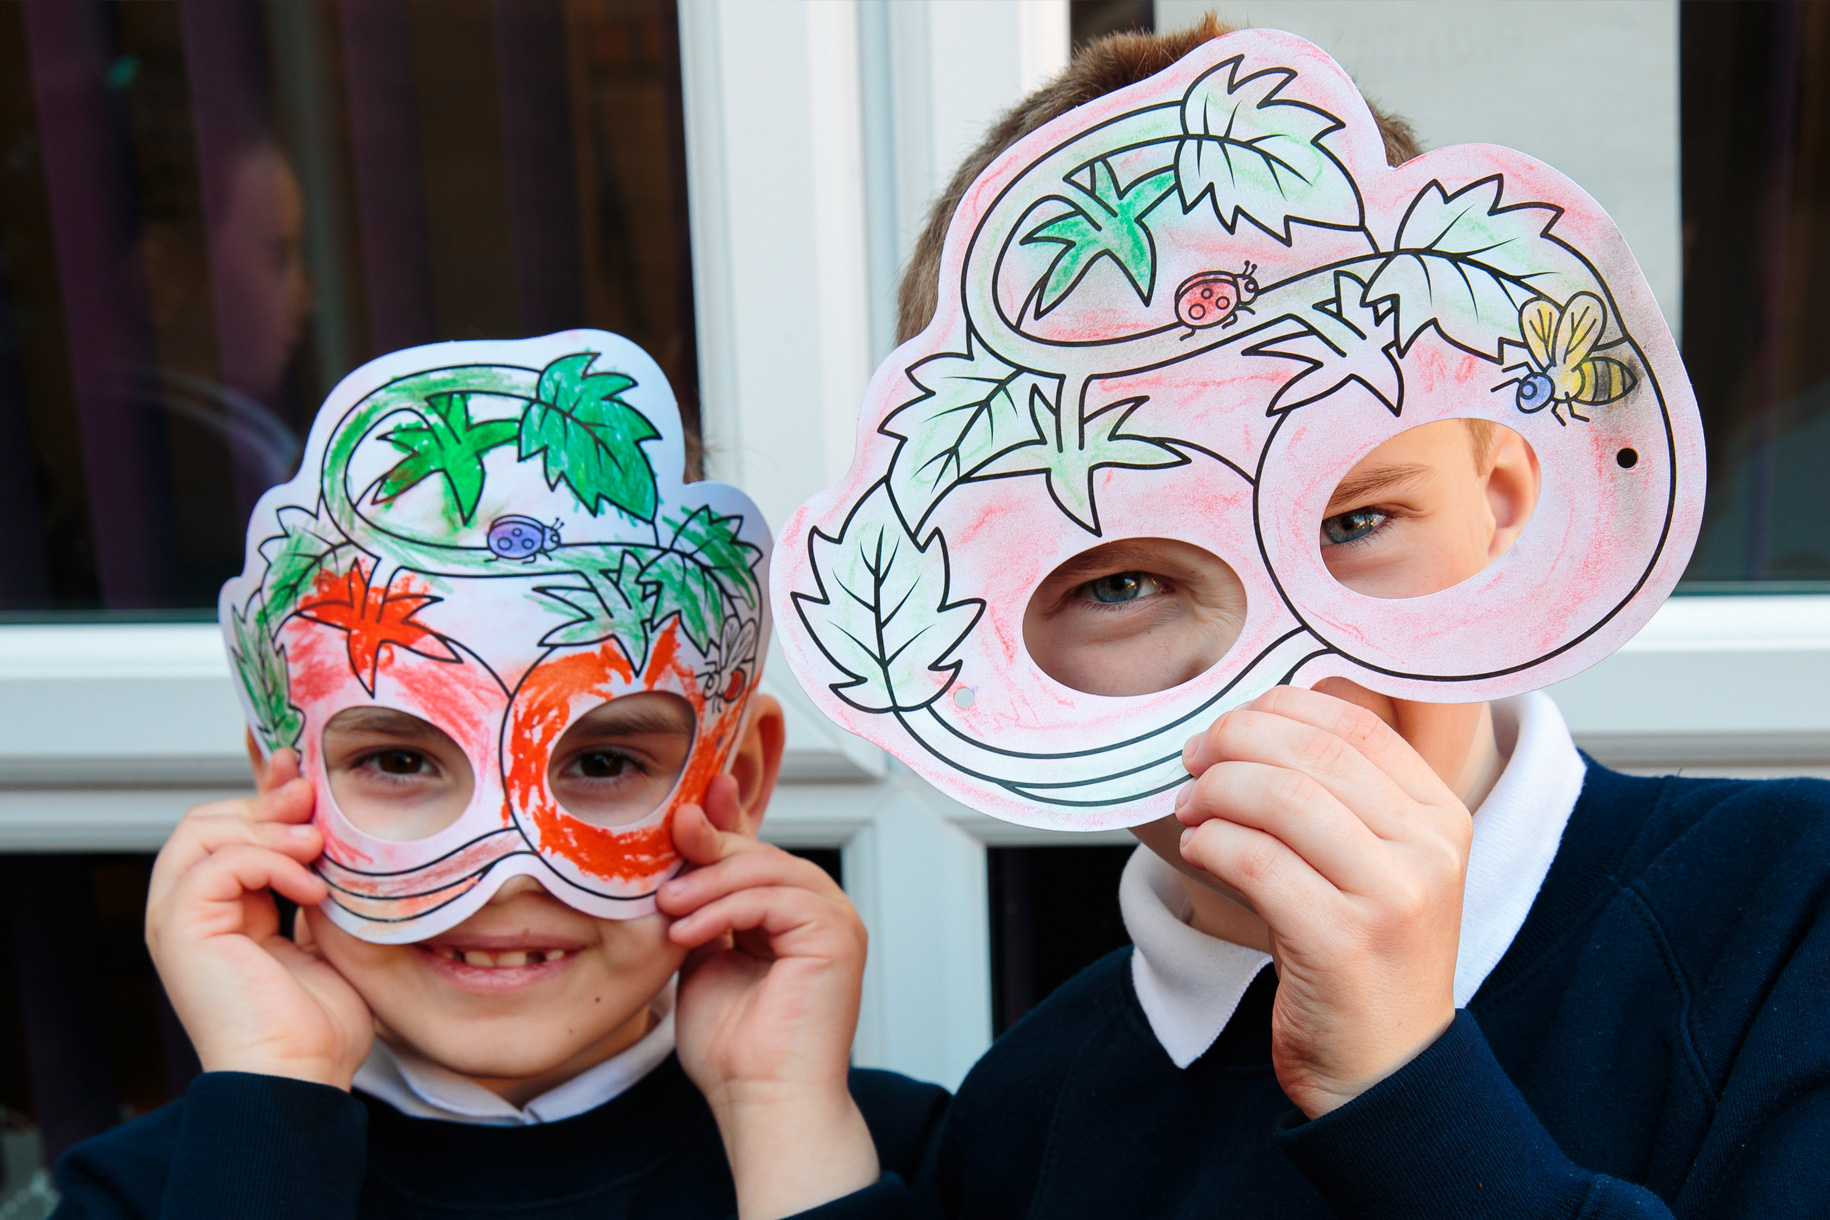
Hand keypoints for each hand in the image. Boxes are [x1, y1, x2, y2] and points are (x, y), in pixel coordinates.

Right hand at [145, 751, 373, 1089]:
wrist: (300, 1074)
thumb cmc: (319, 1022)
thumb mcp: (328, 932)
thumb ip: (317, 882)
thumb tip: (327, 828)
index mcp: (225, 909)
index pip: (230, 827)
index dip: (265, 790)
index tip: (305, 768)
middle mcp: (191, 909)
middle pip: (208, 817)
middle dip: (266, 800)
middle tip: (316, 804)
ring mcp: (178, 919)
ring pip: (202, 828)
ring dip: (268, 827)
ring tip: (317, 851)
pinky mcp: (179, 928)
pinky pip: (216, 861)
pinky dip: (267, 861)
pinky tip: (309, 890)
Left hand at [660, 775, 876, 1219]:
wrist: (760, 1100)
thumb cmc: (734, 1049)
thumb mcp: (701, 958)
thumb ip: (698, 909)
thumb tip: (676, 857)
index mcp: (789, 915)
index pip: (755, 855)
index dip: (723, 823)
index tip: (687, 799)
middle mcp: (819, 911)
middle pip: (761, 854)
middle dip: (709, 844)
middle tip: (665, 841)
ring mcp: (835, 920)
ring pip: (769, 869)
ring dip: (709, 882)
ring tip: (667, 906)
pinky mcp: (837, 935)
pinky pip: (776, 898)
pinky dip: (725, 909)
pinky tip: (688, 929)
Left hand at [1176, 686, 1470, 1117]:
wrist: (1384, 1067)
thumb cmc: (1361, 957)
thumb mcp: (1374, 865)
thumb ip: (1334, 797)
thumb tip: (1248, 725)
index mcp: (1440, 816)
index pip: (1355, 724)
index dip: (1279, 708)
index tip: (1230, 725)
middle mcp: (1428, 850)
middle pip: (1312, 752)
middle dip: (1235, 743)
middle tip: (1194, 760)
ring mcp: (1392, 896)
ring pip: (1282, 799)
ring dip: (1216, 792)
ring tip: (1190, 808)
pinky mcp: (1343, 941)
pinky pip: (1257, 862)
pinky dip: (1212, 844)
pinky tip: (1199, 849)